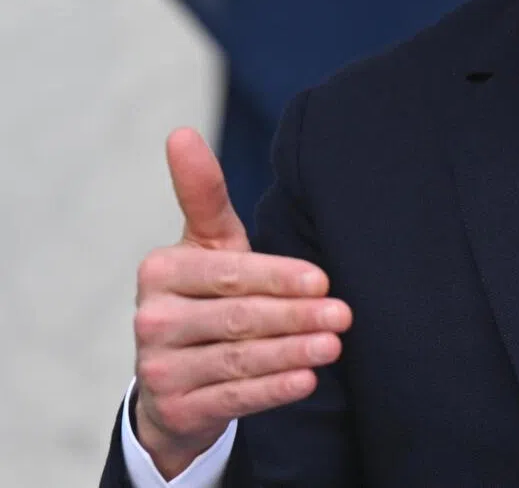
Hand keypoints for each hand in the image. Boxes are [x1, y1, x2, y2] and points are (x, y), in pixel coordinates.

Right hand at [132, 128, 352, 477]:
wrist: (175, 374)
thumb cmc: (206, 290)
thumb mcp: (207, 242)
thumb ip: (203, 192)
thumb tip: (181, 132)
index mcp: (159, 270)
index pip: (230, 273)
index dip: (278, 277)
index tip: (322, 279)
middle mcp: (151, 319)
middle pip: (239, 316)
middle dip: (296, 316)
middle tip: (344, 314)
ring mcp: (158, 369)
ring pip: (240, 358)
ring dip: (293, 352)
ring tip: (334, 344)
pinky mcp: (173, 409)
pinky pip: (232, 398)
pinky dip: (273, 389)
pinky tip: (307, 380)